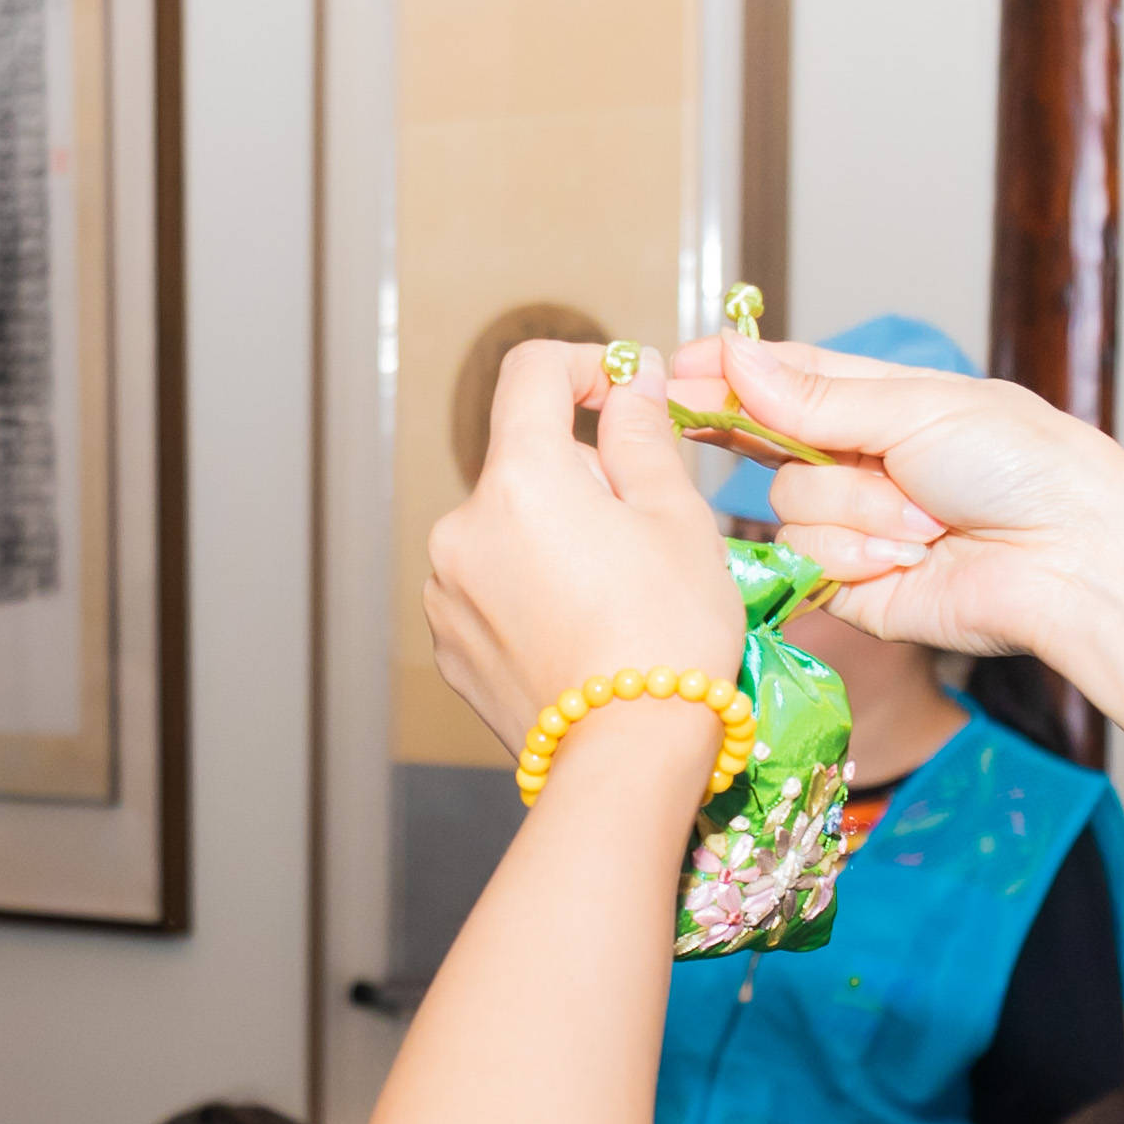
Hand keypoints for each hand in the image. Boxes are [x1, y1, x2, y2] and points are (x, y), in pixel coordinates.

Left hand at [420, 339, 751, 764]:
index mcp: (519, 477)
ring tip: (613, 594)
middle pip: (522, 460)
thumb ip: (643, 434)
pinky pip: (490, 587)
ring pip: (506, 528)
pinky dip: (529, 589)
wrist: (627, 758)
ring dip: (552, 535)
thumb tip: (631, 380)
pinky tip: (579, 631)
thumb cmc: (669, 634)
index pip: (530, 371)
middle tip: (643, 528)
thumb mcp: (677, 517)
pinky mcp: (448, 643)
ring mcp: (445, 589)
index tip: (624, 391)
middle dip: (581, 474)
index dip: (584, 365)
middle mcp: (462, 526)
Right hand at [667, 326, 1123, 693]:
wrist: (1070, 560)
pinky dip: (856, 556)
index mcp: (881, 405)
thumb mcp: (918, 407)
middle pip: (765, 444)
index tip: (674, 367)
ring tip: (922, 520)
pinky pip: (808, 561)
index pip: (786, 381)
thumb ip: (816, 397)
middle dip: (752, 434)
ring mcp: (854, 527)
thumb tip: (738, 359)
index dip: (730, 373)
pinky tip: (910, 559)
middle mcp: (860, 465)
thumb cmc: (1021, 466)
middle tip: (698, 420)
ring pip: (787, 506)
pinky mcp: (852, 588)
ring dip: (853, 509)